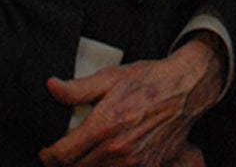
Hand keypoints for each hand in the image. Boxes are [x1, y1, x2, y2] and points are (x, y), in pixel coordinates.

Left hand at [39, 34, 226, 165]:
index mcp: (105, 125)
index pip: (62, 155)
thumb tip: (51, 87)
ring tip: (87, 153)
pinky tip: (109, 156)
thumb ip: (78, 88)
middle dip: (66, 162)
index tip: (48, 151)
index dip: (48, 155)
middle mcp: (118, 148)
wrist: (187, 88)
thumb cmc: (149, 80)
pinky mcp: (149, 166)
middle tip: (66, 152)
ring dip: (87, 166)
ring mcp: (135, 161)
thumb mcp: (111, 77)